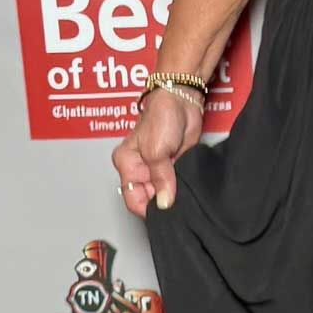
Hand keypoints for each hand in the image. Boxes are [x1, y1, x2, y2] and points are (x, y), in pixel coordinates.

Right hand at [112, 88, 204, 216]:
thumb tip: (164, 202)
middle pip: (149, 198)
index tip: (163, 211)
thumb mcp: (156, 151)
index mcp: (126, 164)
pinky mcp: (175, 166)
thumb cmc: (161, 115)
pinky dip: (182, 187)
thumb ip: (160, 178)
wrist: (183, 101)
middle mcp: (140, 169)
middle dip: (162, 200)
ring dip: (173, 194)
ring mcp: (159, 168)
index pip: (132, 198)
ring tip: (180, 188)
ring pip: (165, 193)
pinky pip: (177, 184)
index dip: (147, 208)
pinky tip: (186, 185)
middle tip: (174, 198)